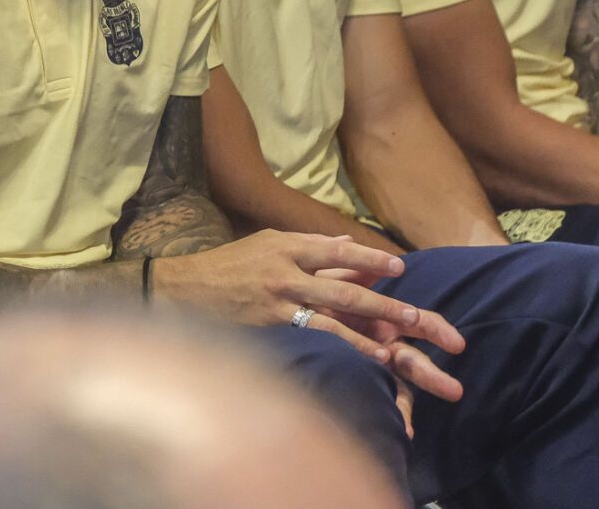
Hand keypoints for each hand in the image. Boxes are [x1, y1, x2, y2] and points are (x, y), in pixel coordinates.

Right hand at [152, 231, 466, 401]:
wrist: (183, 288)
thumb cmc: (225, 266)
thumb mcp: (264, 243)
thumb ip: (306, 246)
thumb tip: (345, 243)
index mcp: (286, 244)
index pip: (336, 249)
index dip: (369, 257)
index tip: (398, 267)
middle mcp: (287, 267)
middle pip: (345, 282)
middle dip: (383, 298)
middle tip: (415, 311)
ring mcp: (281, 296)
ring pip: (337, 308)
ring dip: (374, 321)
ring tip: (403, 334)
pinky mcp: (273, 321)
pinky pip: (318, 332)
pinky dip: (348, 344)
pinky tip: (370, 355)